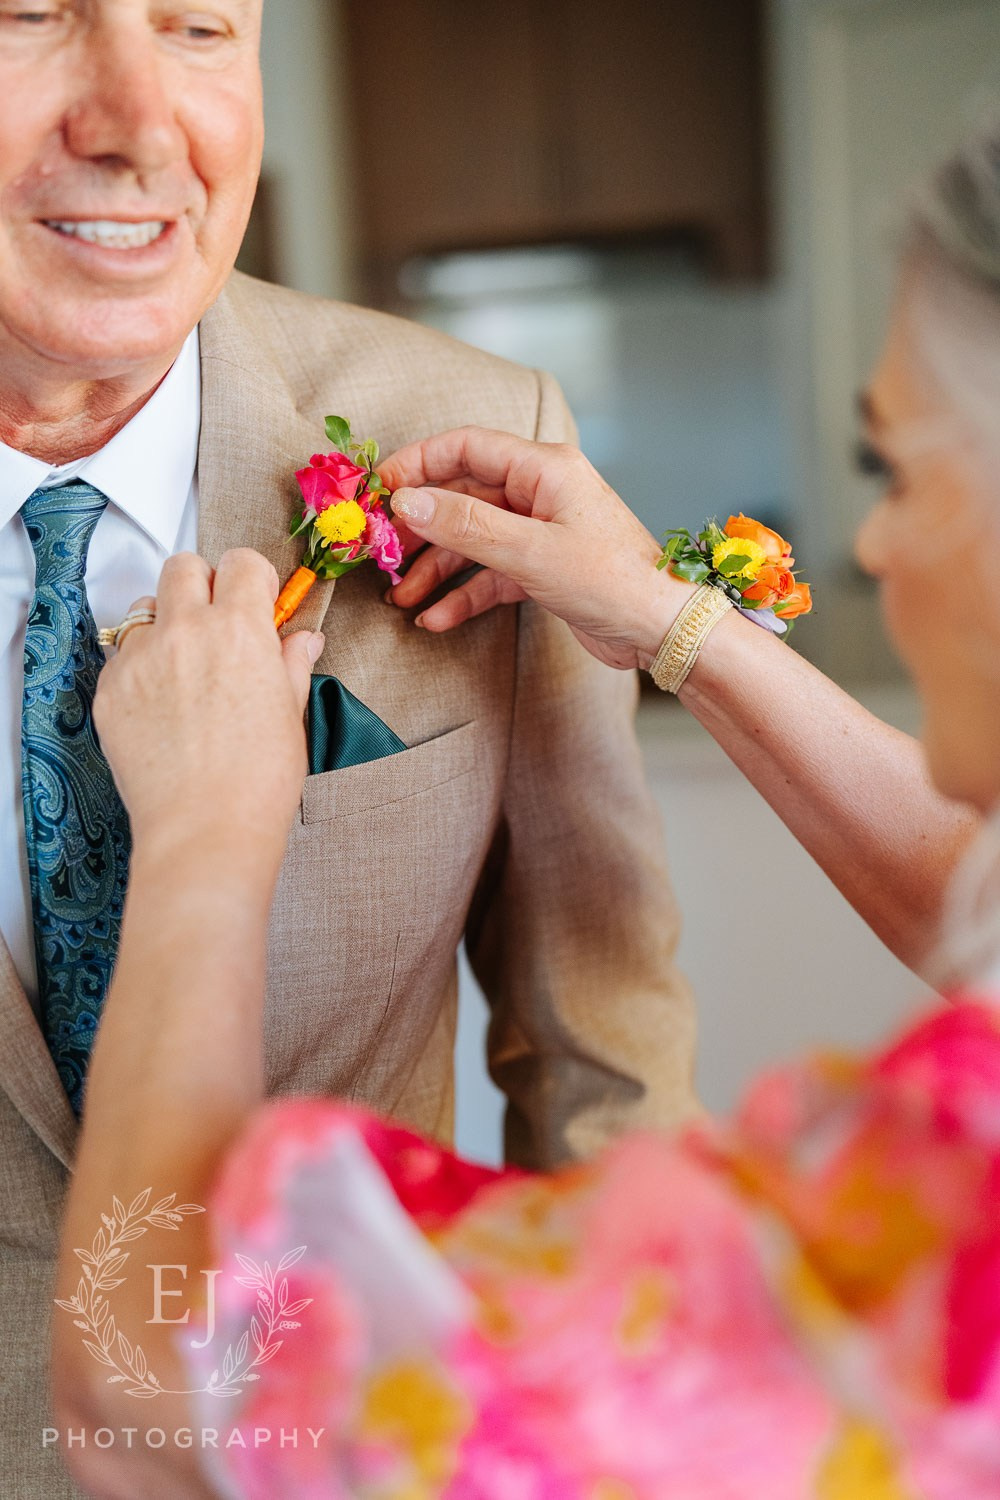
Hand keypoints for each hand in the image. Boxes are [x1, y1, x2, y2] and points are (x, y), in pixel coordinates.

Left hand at [94, 548, 323, 870]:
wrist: (206, 829)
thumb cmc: (258, 782)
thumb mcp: (290, 714)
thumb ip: (291, 664)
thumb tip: (302, 639)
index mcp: (240, 630)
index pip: (242, 563)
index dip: (252, 581)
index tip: (256, 602)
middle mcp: (185, 631)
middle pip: (183, 567)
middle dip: (202, 584)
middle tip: (215, 621)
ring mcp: (141, 659)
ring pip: (145, 609)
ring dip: (165, 624)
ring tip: (184, 667)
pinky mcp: (110, 690)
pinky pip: (122, 658)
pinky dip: (141, 670)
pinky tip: (163, 708)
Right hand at [381, 428, 693, 670]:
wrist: (663, 631)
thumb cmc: (613, 581)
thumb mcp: (531, 551)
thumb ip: (466, 525)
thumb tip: (407, 502)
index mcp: (544, 468)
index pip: (464, 447)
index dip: (416, 465)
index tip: (377, 491)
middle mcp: (540, 492)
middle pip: (461, 496)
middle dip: (419, 526)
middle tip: (380, 552)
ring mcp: (540, 531)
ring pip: (472, 540)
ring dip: (434, 568)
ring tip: (399, 596)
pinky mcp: (542, 569)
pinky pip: (489, 575)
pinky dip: (462, 594)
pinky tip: (435, 618)